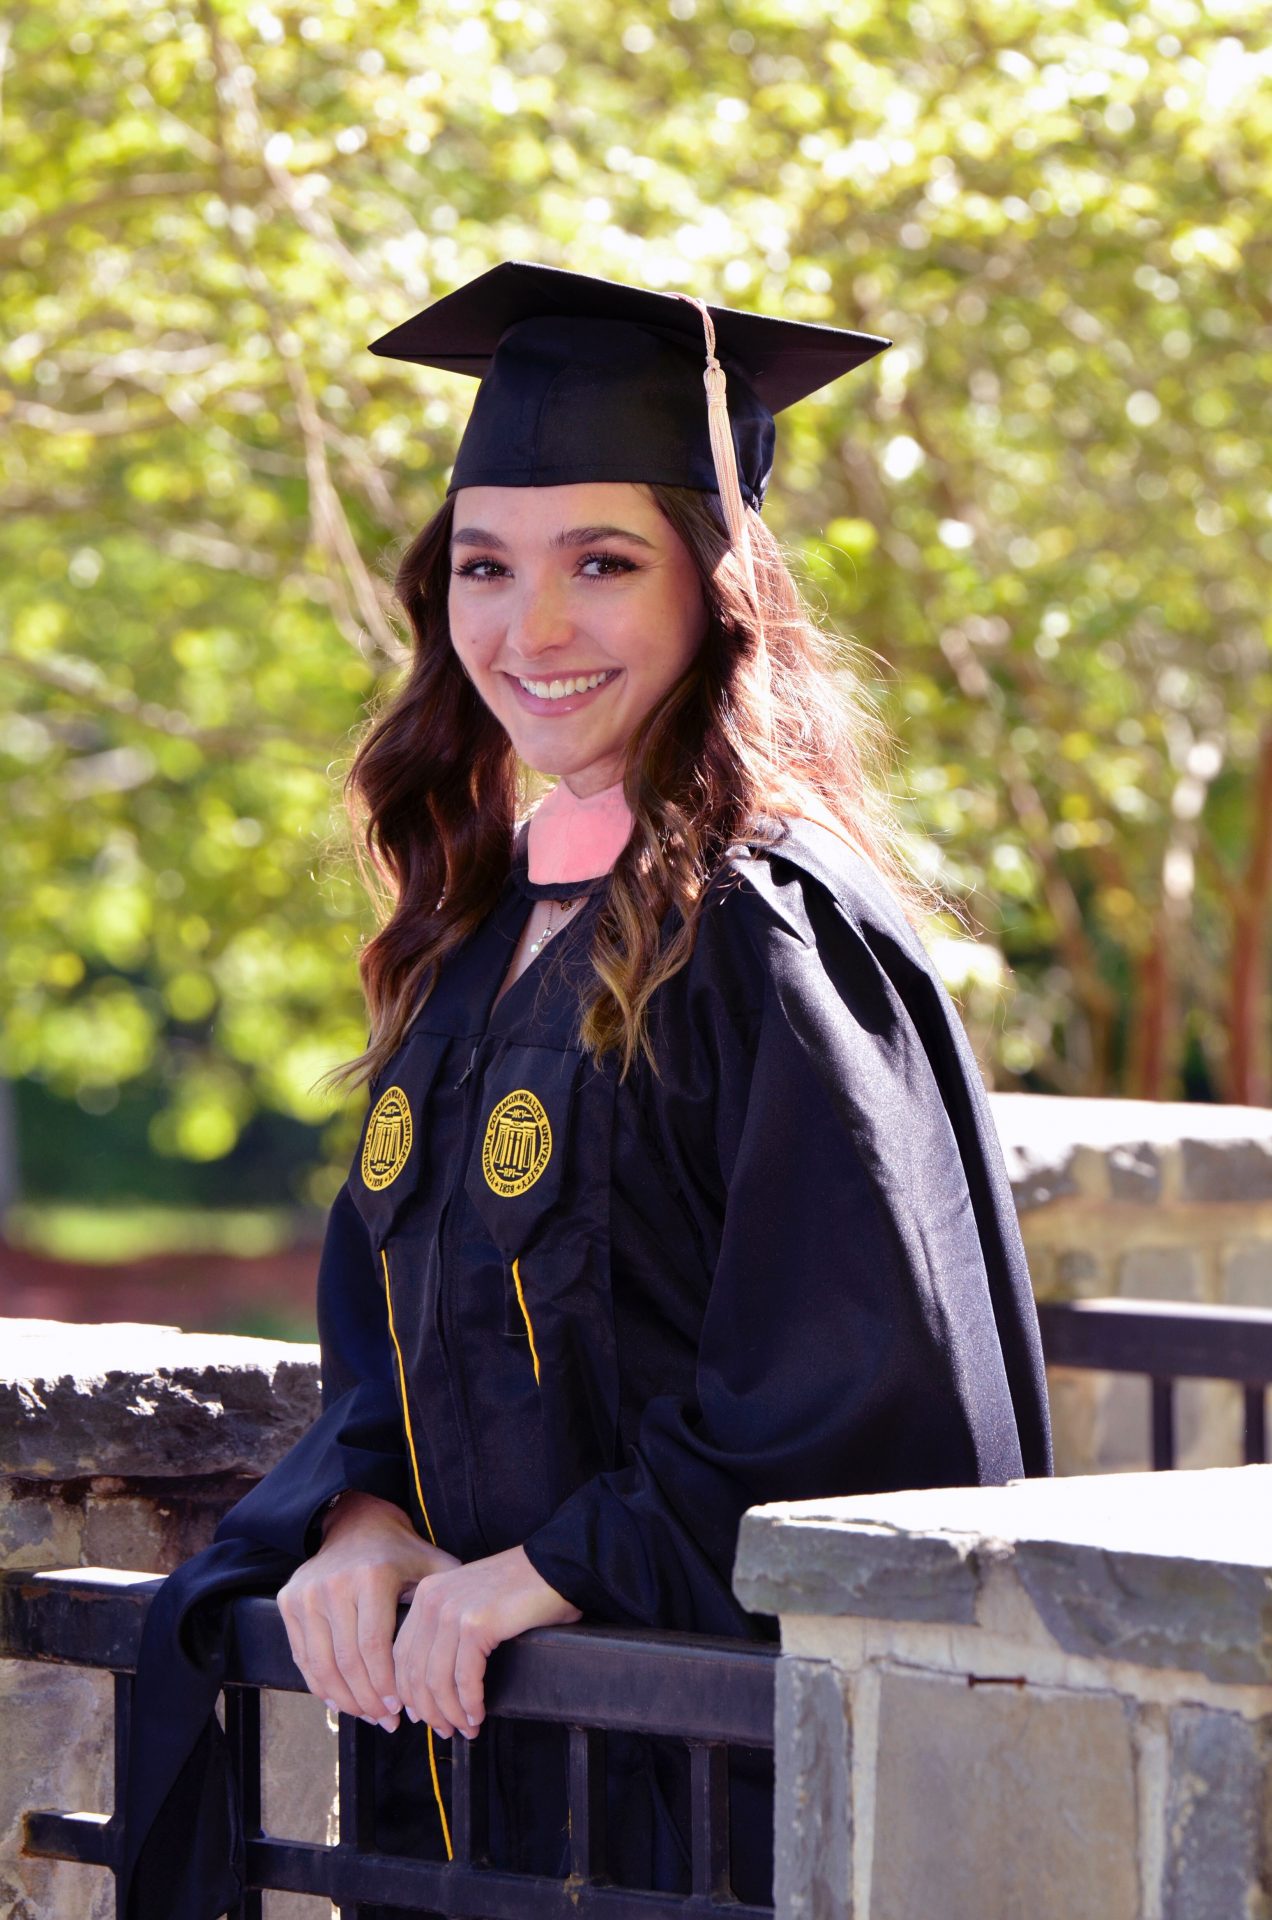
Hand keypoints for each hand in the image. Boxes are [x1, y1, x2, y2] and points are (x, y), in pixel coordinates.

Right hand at [277, 1492, 459, 1729]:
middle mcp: (334, 1584)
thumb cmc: (400, 1552)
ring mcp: (307, 1593)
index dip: (386, 1685)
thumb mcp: (431, 1565)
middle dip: (367, 1700)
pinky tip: (341, 1700)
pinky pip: (303, 1656)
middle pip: (346, 1662)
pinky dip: (320, 1685)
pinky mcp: (289, 1601)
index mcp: (371, 1576)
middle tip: (385, 1722)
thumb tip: (474, 1643)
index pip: (374, 1647)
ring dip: (344, 1699)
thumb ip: (451, 1599)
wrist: (356, 1522)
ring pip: (321, 1665)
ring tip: (366, 1716)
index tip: (399, 1709)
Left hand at [392, 1545, 580, 1739]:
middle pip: (414, 1672)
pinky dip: (470, 1704)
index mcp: (428, 1593)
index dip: (408, 1692)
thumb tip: (434, 1681)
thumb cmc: (521, 1586)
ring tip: (466, 1728)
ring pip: (437, 1681)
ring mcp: (453, 1611)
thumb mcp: (470, 1599)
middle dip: (428, 1710)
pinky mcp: (477, 1624)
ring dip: (450, 1714)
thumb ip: (448, 1628)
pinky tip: (478, 1714)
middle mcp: (434, 1600)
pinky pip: (465, 1679)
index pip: (402, 1654)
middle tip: (445, 1730)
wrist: (556, 1566)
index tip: (420, 1715)